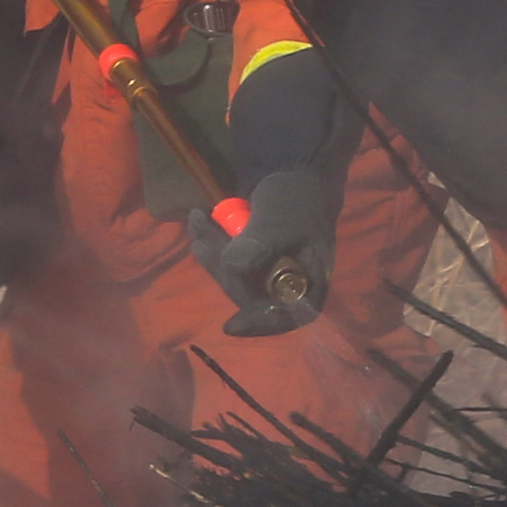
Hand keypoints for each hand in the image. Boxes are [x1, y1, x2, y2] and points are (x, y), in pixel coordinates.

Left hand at [185, 161, 338, 333]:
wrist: (297, 180)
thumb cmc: (296, 201)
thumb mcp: (279, 221)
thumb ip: (259, 245)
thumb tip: (232, 267)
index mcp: (308, 287)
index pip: (284, 317)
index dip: (257, 323)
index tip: (230, 325)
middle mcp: (288, 292)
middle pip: (249, 298)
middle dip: (221, 266)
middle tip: (201, 225)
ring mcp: (267, 282)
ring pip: (232, 281)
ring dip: (211, 253)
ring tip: (198, 217)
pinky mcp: (251, 269)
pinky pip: (226, 268)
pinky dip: (211, 248)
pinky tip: (200, 224)